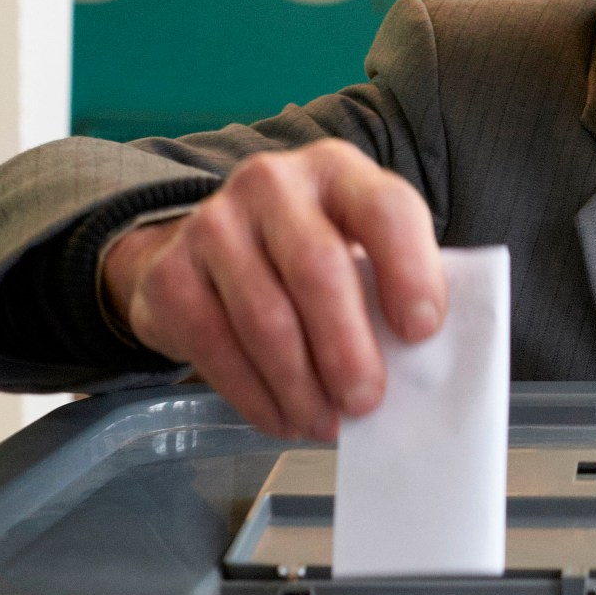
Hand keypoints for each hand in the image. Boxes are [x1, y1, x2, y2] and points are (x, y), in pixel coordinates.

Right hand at [101, 140, 445, 440]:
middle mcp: (272, 184)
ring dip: (302, 386)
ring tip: (326, 424)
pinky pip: (216, 347)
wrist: (205, 247)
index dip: (409, 271)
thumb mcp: (356, 246)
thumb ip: (389, 284)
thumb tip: (424, 365)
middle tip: (367, 403)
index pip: (385, 209)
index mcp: (337, 170)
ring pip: (266, 318)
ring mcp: (214, 224)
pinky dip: (256, 397)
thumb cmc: (309, 254)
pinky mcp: (171, 274)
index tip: (422, 333)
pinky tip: (283, 419)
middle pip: (318, 269)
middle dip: (348, 348)